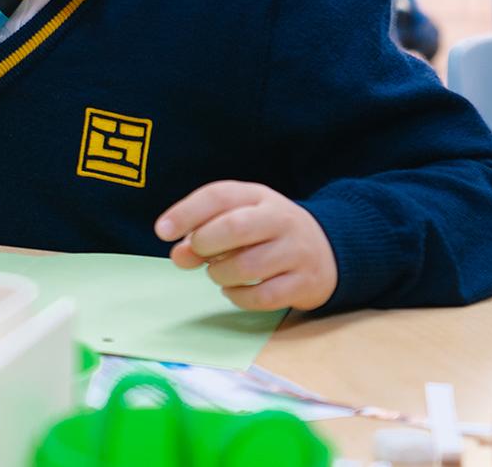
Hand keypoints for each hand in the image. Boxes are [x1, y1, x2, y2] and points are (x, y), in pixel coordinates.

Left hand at [156, 181, 338, 311]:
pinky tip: (233, 290)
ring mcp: (297, 252)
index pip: (218, 195)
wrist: (329, 249)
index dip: (185, 213)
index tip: (162, 231)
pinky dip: (238, 297)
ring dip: (220, 274)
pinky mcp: (306, 283)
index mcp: (258, 196)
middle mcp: (281, 220)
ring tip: (218, 273)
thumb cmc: (266, 232)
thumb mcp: (237, 219)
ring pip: (247, 267)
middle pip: (234, 228)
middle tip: (197, 254)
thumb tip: (179, 255)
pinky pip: (263, 296)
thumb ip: (203, 231)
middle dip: (205, 244)